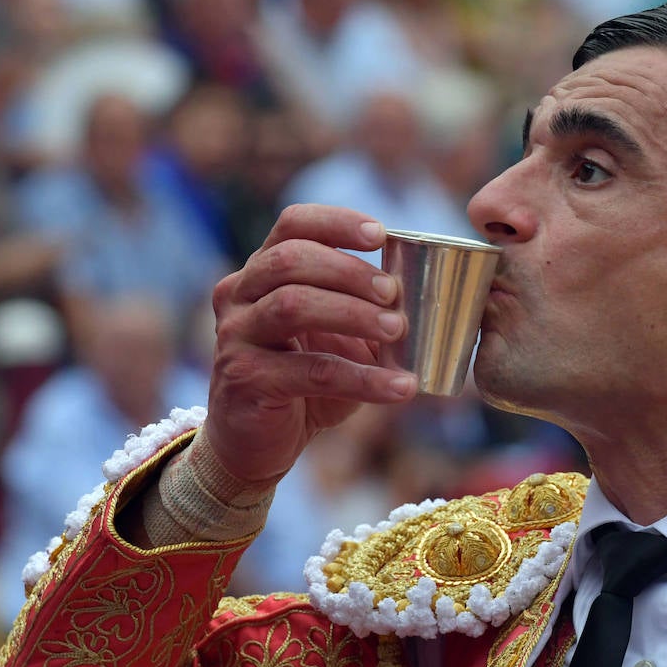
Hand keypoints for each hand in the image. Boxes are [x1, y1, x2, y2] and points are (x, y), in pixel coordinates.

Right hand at [202, 205, 415, 483]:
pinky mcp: (245, 380)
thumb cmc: (304, 381)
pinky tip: (400, 388)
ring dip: (354, 314)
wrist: (257, 444)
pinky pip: (311, 371)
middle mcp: (239, 296)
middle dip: (350, 271)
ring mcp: (234, 336)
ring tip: (398, 330)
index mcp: (260, 272)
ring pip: (293, 305)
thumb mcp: (337, 338)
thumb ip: (366, 311)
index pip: (292, 224)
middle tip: (394, 292)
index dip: (337, 222)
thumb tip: (431, 295)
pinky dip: (363, 379)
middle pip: (290, 259)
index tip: (381, 235)